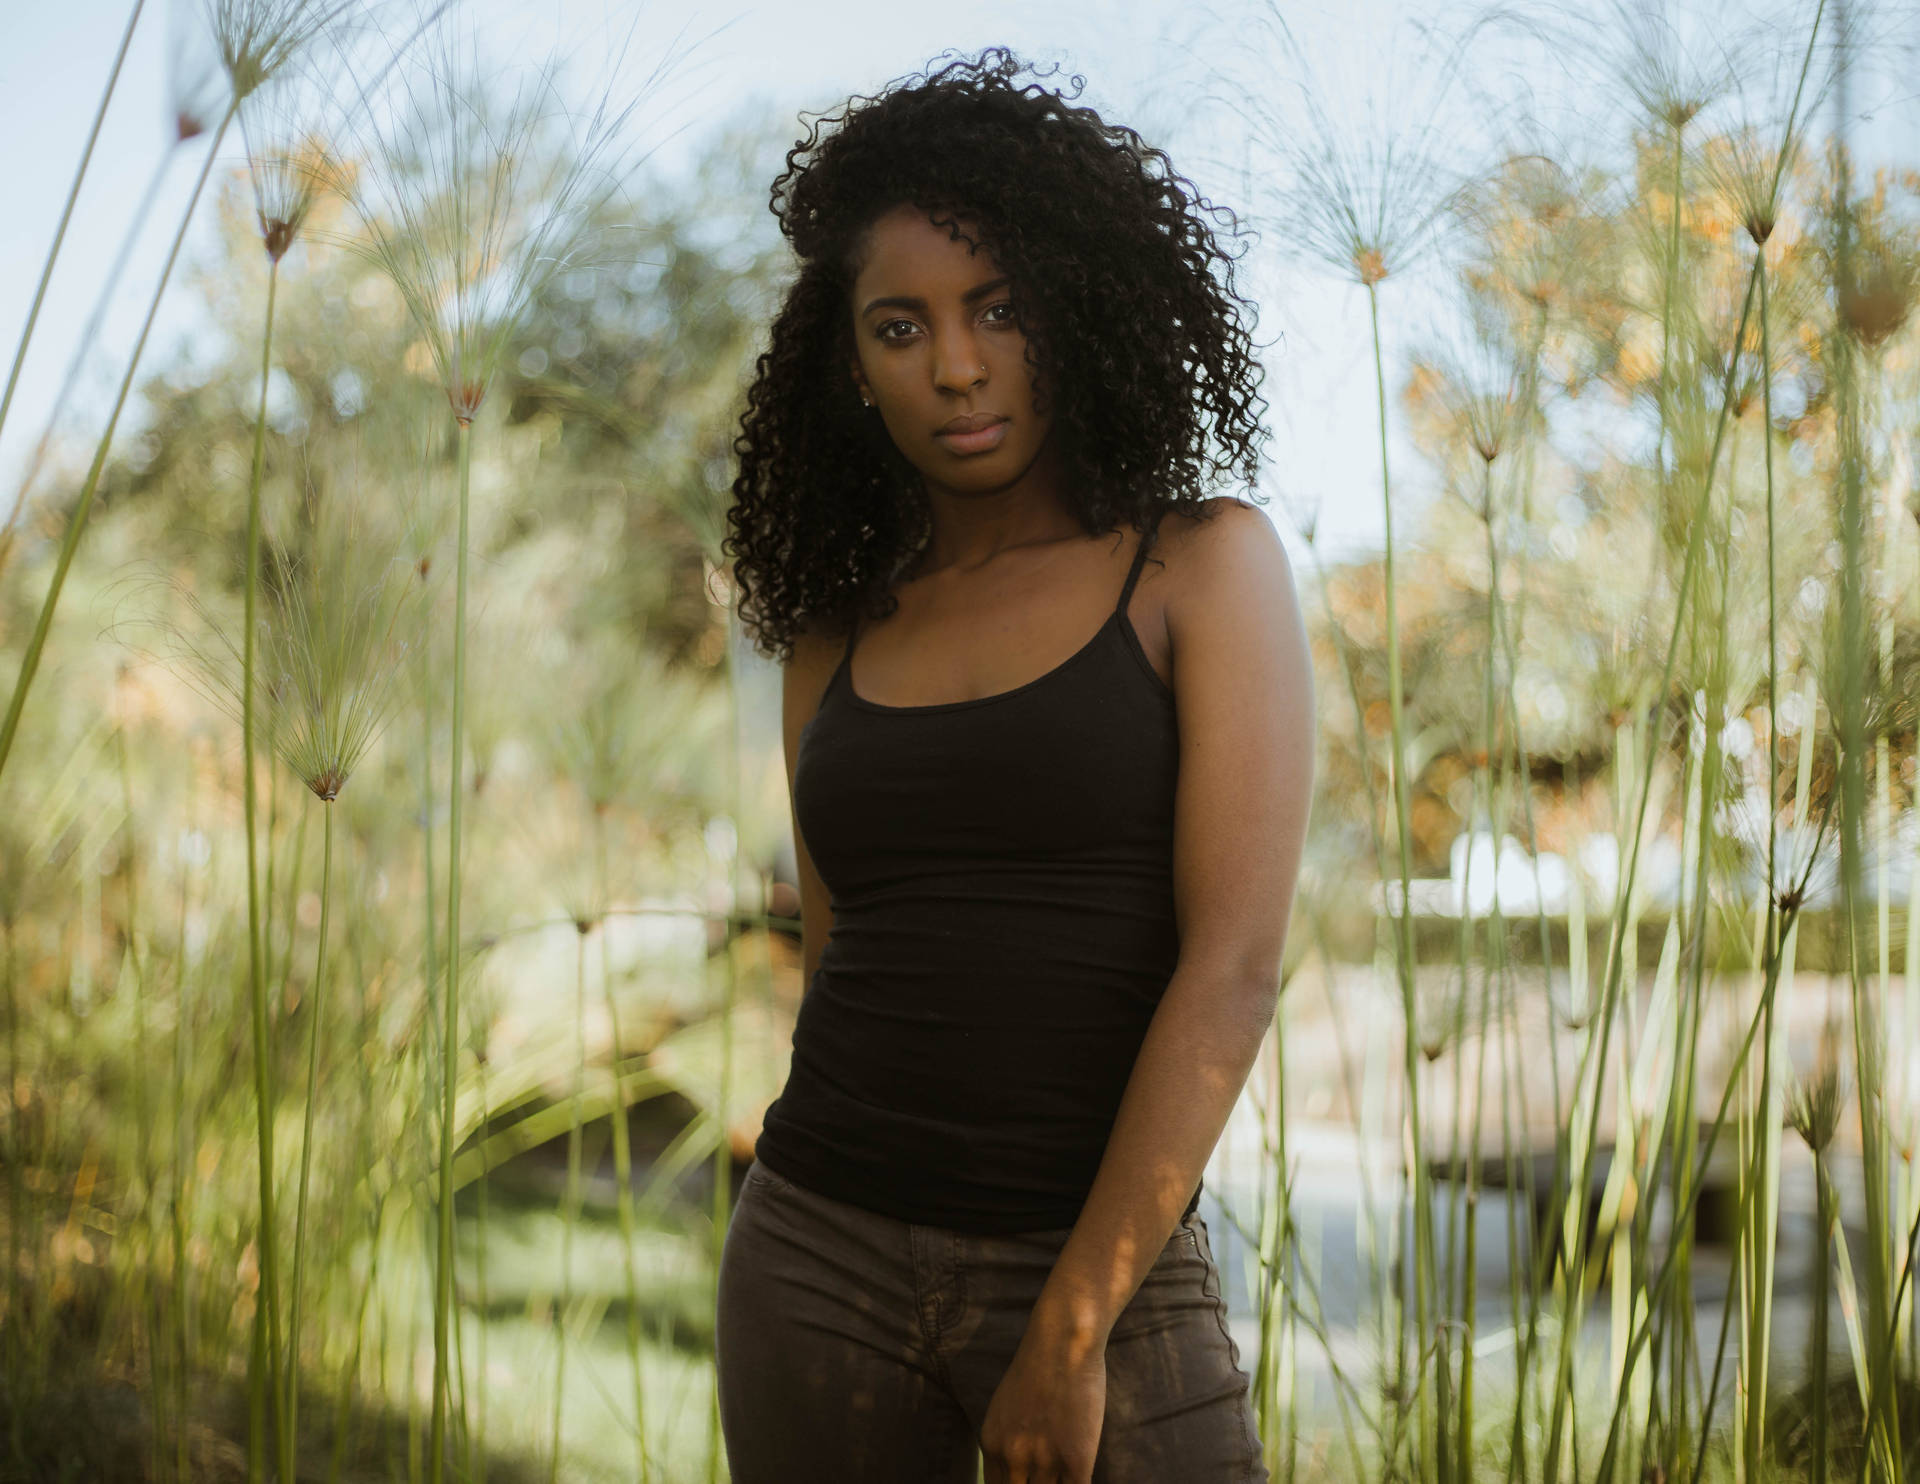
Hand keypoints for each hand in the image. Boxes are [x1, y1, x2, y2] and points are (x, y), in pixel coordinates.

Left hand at [980, 1322, 1106, 1483]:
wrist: (1063, 1341)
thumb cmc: (1038, 1367)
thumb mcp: (1005, 1408)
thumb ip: (1006, 1441)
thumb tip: (1016, 1470)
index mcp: (993, 1445)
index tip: (1028, 1482)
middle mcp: (1013, 1457)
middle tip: (1045, 1479)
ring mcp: (1045, 1460)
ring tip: (1063, 1476)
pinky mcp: (1077, 1459)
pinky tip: (1080, 1475)